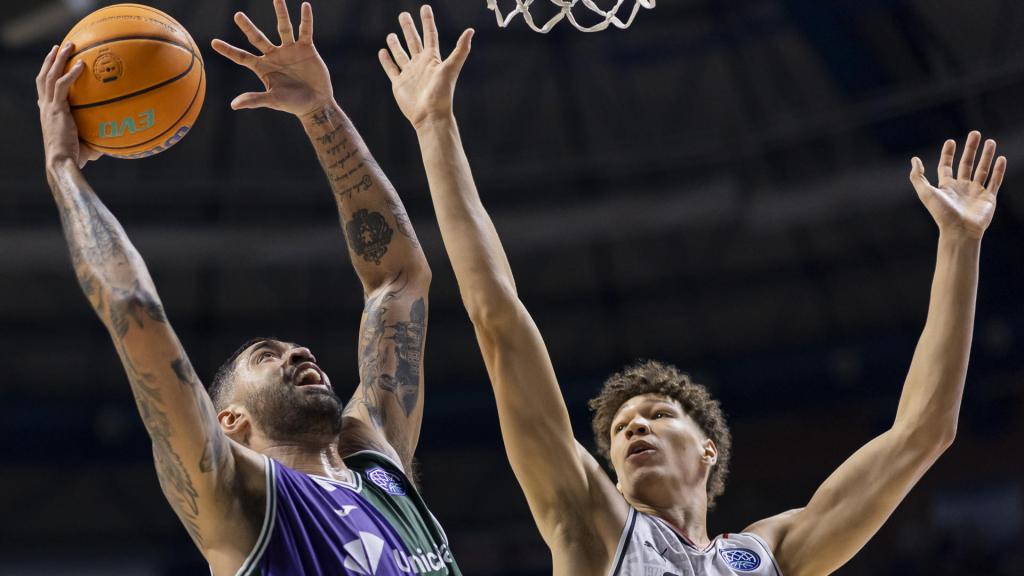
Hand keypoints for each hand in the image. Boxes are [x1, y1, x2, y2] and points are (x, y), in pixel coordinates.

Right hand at [37, 43, 101, 169]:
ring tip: (68, 45)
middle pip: (43, 76)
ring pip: (49, 75)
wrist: (63, 163)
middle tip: (59, 46)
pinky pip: (62, 86)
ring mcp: (49, 107)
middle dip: (51, 60)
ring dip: (58, 59)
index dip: (47, 75)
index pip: (44, 90)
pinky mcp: (56, 109)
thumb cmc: (75, 159)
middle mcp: (45, 107)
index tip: (54, 65)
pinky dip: (70, 74)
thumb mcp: (87, 145)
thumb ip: (98, 138)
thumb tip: (115, 140)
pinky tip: (81, 65)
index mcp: (48, 113)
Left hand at [211, 0, 331, 116]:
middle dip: (247, 27)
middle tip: (237, 15)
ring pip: (283, 28)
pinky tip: (305, 6)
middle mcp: (274, 55)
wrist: (316, 103)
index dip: (228, 50)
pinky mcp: (306, 48)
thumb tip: (233, 105)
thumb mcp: (273, 100)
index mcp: (263, 67)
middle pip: (257, 38)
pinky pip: (305, 31)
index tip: (213, 43)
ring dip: (281, 13)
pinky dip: (306, 19)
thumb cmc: (293, 104)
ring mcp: (290, 50)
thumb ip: (255, 99)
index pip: (242, 57)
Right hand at [379, 5, 473, 129]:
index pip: (430, 35)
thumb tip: (471, 30)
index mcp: (432, 59)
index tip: (425, 8)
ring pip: (401, 54)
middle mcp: (420, 64)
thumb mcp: (451, 68)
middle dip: (409, 28)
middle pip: (414, 41)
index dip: (427, 21)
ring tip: (391, 34)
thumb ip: (460, 49)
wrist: (430, 115)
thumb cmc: (442, 93)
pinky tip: (382, 52)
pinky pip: (391, 69)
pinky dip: (386, 61)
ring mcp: (409, 73)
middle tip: (403, 14)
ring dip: (396, 44)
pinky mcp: (399, 83)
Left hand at [909, 131, 1006, 239]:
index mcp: (946, 186)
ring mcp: (976, 192)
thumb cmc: (942, 213)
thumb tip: (914, 159)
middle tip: (975, 133)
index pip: (946, 166)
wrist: (960, 231)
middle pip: (966, 164)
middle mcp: (961, 188)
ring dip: (987, 155)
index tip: (951, 141)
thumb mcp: (926, 193)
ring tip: (990, 141)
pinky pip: (995, 181)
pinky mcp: (988, 198)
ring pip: (982, 170)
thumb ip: (918, 176)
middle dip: (970, 149)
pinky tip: (1001, 158)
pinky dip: (998, 170)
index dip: (948, 154)